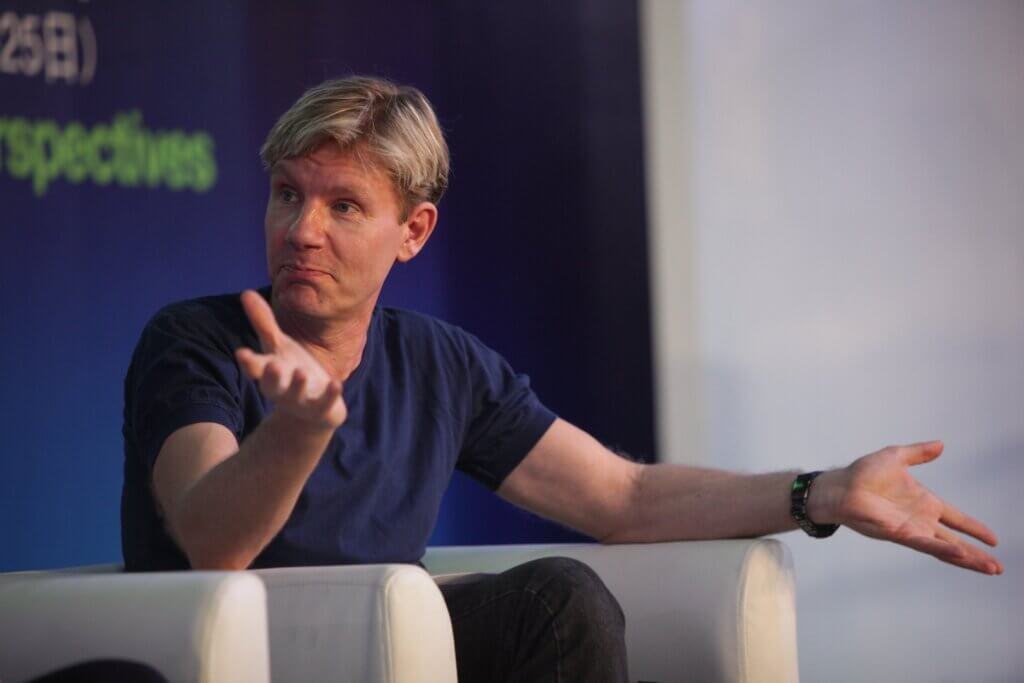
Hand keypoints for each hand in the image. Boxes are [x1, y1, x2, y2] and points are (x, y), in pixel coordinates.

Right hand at [234, 290, 346, 429]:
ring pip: (297, 395)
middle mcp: (282, 389)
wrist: (313, 410)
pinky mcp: (322, 408)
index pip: (255, 368)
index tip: (241, 353)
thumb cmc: (290, 370)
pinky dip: (331, 395)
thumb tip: (245, 292)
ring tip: (301, 373)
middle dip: (271, 377)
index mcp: (270, 372)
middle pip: (272, 386)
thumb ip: (263, 323)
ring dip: (298, 385)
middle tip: (271, 365)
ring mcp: (302, 400)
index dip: (248, 362)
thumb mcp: (278, 346)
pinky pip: (325, 403)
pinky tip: (336, 384)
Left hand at [811, 442, 1002, 574]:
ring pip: (946, 548)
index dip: (974, 528)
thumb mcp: (896, 457)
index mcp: (924, 502)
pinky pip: (926, 543)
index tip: (994, 540)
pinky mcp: (900, 534)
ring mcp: (912, 529)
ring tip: (991, 569)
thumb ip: (919, 453)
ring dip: (968, 559)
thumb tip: (940, 444)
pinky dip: (944, 549)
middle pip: (955, 541)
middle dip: (977, 554)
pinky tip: (961, 554)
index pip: (956, 519)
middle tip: (998, 568)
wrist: (840, 486)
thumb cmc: (862, 473)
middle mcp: (920, 520)